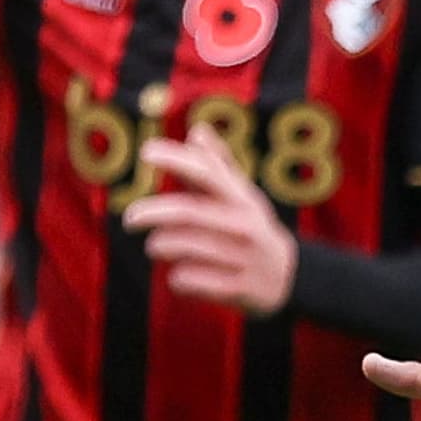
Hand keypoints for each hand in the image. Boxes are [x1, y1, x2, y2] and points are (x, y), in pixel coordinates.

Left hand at [123, 131, 299, 313]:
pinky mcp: (238, 288)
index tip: (146, 152)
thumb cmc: (252, 228)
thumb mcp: (243, 196)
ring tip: (159, 247)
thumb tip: (197, 131)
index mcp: (242, 200)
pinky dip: (177, 278)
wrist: (290, 278)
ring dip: (160, 246)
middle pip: (187, 213)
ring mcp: (243, 258)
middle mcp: (245, 226)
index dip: (176, 160)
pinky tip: (183, 275)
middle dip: (150, 213)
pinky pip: (189, 280)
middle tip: (130, 219)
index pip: (207, 173)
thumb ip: (218, 165)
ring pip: (182, 247)